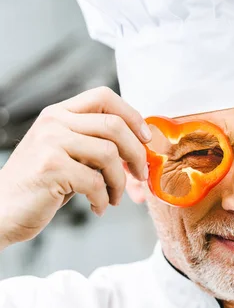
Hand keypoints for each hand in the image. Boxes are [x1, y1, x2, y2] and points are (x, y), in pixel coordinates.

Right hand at [0, 87, 150, 248]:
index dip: (132, 116)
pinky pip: (95, 182)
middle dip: (136, 153)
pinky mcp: (51, 168)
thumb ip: (91, 143)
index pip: (104, 97)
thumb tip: (137, 147)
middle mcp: (53, 122)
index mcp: (58, 114)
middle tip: (140, 175)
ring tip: (114, 197)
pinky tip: (97, 207)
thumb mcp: (64, 154)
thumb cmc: (39, 186)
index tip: (145, 139)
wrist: (1, 210)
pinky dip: (103, 199)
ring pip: (109, 154)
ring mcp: (50, 143)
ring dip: (120, 182)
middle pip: (114, 125)